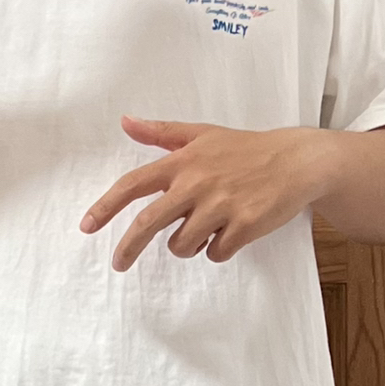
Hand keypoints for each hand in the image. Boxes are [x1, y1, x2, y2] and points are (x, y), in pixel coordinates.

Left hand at [80, 118, 328, 268]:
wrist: (298, 161)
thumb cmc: (246, 148)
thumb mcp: (202, 134)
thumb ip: (161, 133)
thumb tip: (125, 122)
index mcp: (183, 162)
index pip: (134, 184)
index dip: (106, 206)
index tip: (87, 226)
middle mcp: (197, 183)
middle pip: (149, 224)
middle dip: (128, 248)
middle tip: (118, 263)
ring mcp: (221, 205)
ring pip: (182, 245)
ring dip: (188, 245)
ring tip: (207, 228)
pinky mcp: (244, 225)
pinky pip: (215, 253)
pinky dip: (219, 249)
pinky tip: (232, 231)